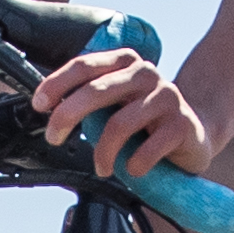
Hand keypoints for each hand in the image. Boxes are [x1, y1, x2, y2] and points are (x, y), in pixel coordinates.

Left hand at [32, 44, 212, 179]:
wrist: (194, 136)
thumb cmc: (144, 121)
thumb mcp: (113, 104)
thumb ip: (86, 100)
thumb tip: (46, 110)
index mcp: (124, 63)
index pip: (84, 65)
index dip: (57, 84)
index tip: (39, 104)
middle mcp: (146, 74)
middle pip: (97, 90)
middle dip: (67, 116)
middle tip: (54, 137)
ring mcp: (167, 97)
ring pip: (119, 124)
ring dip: (103, 152)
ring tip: (103, 167)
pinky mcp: (182, 124)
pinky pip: (147, 149)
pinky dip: (133, 165)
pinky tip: (133, 170)